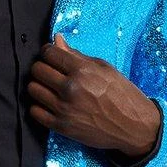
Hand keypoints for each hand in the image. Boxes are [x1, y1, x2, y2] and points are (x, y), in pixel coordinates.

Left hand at [27, 34, 160, 156]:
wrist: (133, 126)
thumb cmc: (122, 95)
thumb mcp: (104, 69)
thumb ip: (77, 55)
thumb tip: (57, 40)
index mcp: (82, 71)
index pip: (49, 53)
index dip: (48, 51)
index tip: (52, 55)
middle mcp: (70, 89)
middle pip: (37, 70)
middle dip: (42, 67)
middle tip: (51, 71)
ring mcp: (64, 109)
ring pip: (33, 90)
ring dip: (39, 86)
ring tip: (49, 88)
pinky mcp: (61, 126)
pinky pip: (34, 112)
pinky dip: (38, 106)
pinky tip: (48, 103)